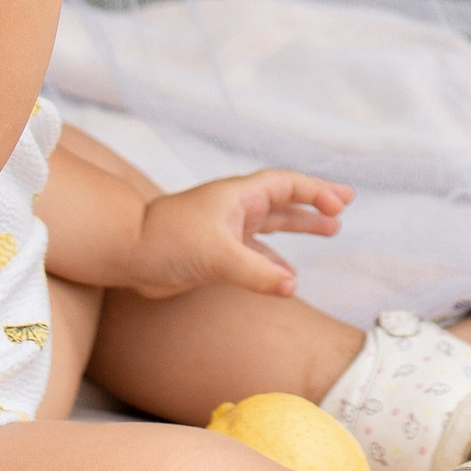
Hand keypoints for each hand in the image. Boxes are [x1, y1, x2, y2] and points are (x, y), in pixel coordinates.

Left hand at [115, 168, 352, 302]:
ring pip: (272, 224)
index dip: (315, 191)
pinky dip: (275, 262)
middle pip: (284, 199)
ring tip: (332, 229)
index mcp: (237, 196)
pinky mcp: (216, 253)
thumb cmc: (167, 243)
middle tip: (345, 204)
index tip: (340, 203)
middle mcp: (235, 209)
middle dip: (314, 201)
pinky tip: (289, 277)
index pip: (285, 184)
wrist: (126, 256)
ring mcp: (226, 230)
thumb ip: (256, 272)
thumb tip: (292, 287)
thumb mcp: (216, 256)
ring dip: (300, 225)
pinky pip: (256, 253)